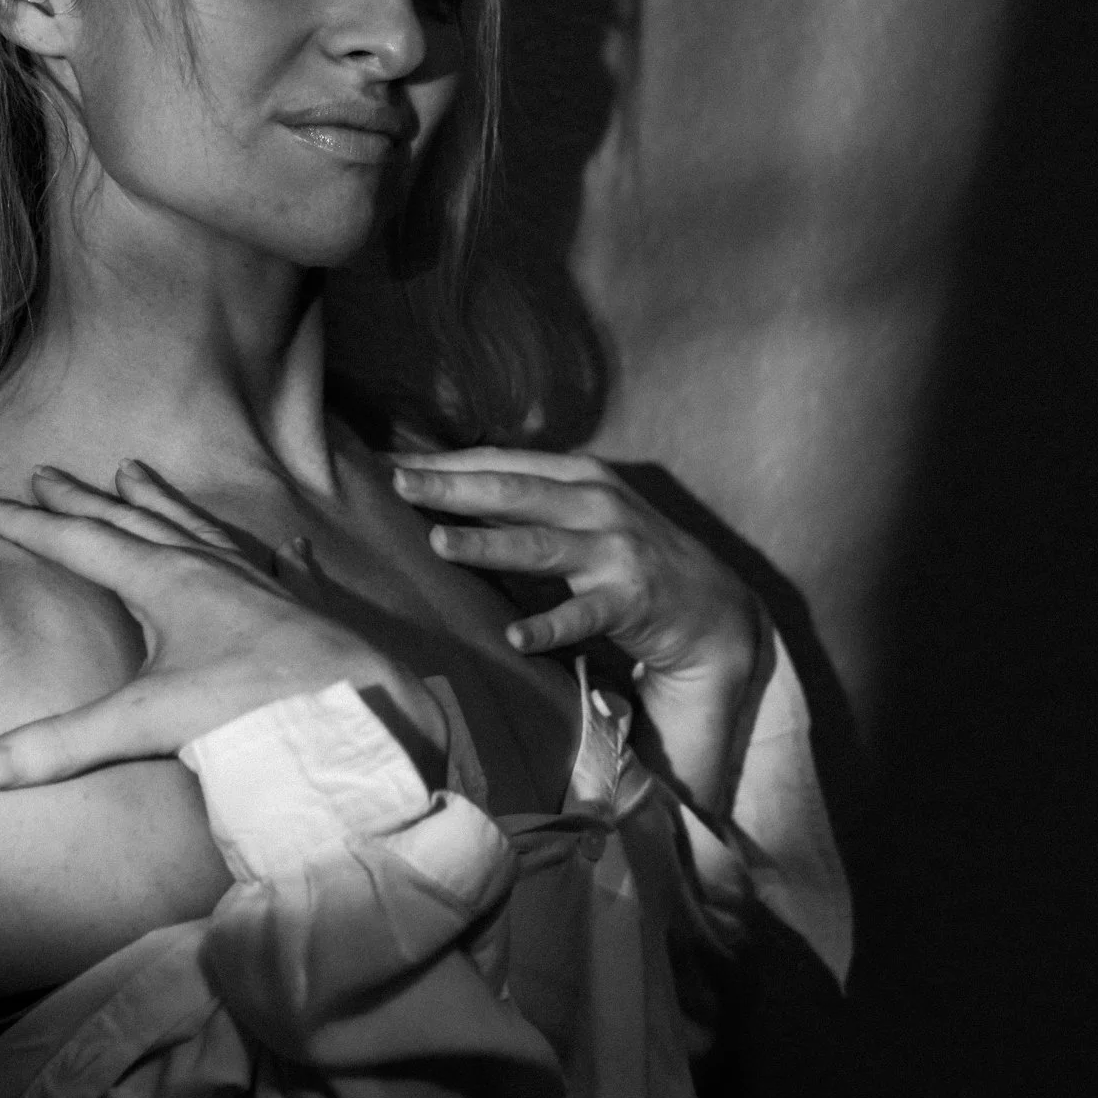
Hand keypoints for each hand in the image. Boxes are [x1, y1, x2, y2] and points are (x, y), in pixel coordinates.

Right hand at [0, 462, 445, 788]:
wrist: (350, 703)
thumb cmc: (251, 708)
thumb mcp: (147, 724)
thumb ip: (65, 745)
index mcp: (164, 581)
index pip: (81, 543)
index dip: (31, 526)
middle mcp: (207, 567)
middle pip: (132, 521)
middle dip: (84, 500)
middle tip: (46, 471)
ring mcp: (256, 581)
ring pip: (196, 526)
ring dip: (161, 501)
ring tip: (136, 471)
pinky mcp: (299, 607)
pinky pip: (281, 566)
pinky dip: (275, 552)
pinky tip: (288, 542)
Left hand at [391, 447, 764, 810]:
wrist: (710, 604)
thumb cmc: (628, 552)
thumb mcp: (583, 512)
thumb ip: (527, 500)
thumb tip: (442, 488)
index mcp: (580, 475)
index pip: (502, 462)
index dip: (446, 462)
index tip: (387, 459)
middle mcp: (597, 503)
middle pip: (515, 491)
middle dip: (454, 486)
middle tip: (398, 485)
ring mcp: (617, 550)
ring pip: (541, 544)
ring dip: (489, 544)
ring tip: (441, 544)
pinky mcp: (633, 600)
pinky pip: (582, 616)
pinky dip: (549, 626)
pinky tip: (515, 637)